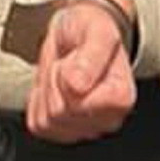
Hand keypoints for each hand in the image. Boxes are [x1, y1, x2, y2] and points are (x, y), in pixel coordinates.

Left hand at [25, 0, 136, 143]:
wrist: (76, 31)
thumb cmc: (90, 29)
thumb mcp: (96, 29)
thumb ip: (92, 54)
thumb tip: (77, 86)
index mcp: (121, 97)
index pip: (80, 104)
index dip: (70, 77)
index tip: (79, 59)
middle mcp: (107, 120)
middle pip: (59, 113)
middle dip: (55, 81)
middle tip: (69, 63)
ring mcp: (84, 129)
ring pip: (47, 121)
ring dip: (47, 90)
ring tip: (63, 73)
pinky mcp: (61, 131)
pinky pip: (37, 124)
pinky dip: (38, 101)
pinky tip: (55, 86)